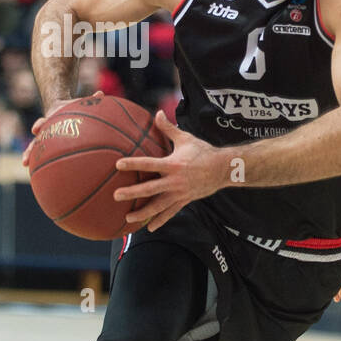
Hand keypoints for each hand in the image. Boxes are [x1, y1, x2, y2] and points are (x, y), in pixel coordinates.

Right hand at [22, 91, 102, 166]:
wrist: (60, 107)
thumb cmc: (72, 107)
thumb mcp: (79, 103)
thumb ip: (89, 100)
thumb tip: (101, 93)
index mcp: (51, 118)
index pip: (44, 121)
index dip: (40, 125)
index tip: (35, 129)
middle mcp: (45, 128)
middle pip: (37, 138)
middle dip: (31, 146)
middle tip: (26, 155)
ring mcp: (45, 137)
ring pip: (35, 147)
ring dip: (30, 155)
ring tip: (24, 164)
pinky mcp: (48, 144)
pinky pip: (43, 153)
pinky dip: (40, 161)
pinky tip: (37, 170)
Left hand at [113, 111, 229, 231]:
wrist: (224, 169)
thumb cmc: (204, 151)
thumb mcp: (186, 139)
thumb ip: (168, 128)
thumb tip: (157, 113)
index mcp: (173, 164)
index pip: (149, 164)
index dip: (134, 164)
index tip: (118, 165)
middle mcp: (175, 181)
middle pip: (150, 188)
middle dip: (132, 193)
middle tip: (116, 195)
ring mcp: (180, 193)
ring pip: (158, 205)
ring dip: (143, 212)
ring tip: (128, 217)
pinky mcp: (185, 200)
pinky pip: (171, 212)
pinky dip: (160, 220)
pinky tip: (149, 227)